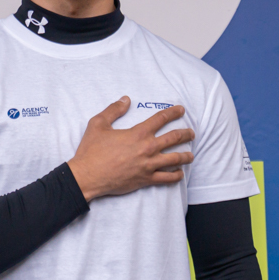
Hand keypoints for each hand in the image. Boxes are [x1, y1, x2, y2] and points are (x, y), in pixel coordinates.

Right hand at [66, 98, 193, 200]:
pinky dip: (176, 175)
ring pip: (175, 159)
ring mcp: (148, 165)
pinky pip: (167, 178)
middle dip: (186, 134)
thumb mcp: (98, 124)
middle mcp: (147, 148)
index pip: (161, 119)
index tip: (181, 110)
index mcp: (138, 133)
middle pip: (174, 138)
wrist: (87, 176)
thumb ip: (114, 110)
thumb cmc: (91, 150)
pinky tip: (180, 174)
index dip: (173, 113)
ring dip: (186, 156)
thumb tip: (126, 99)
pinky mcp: (146, 180)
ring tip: (191, 155)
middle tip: (191, 133)